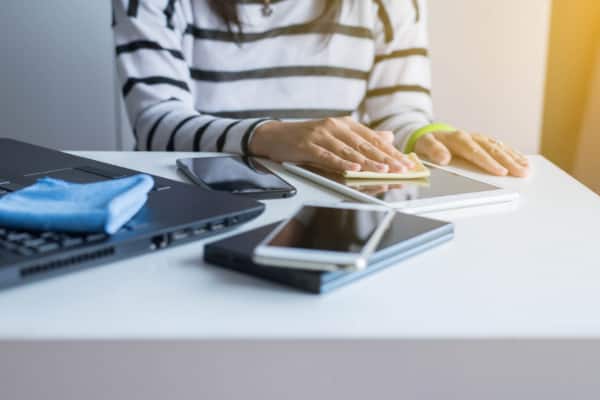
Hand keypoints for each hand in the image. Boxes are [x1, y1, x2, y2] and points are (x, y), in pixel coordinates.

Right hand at [250, 117, 414, 172]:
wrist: (275, 136)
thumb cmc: (307, 138)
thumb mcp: (336, 135)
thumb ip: (362, 137)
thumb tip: (388, 136)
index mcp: (345, 124)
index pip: (373, 139)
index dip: (391, 151)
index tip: (407, 162)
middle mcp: (336, 126)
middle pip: (365, 145)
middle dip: (386, 158)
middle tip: (402, 169)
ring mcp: (321, 135)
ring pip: (349, 151)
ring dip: (368, 162)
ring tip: (384, 170)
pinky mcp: (307, 145)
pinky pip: (327, 156)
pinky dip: (341, 163)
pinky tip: (354, 170)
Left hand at [415, 131, 529, 176]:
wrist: (430, 136)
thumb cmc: (428, 143)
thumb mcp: (424, 145)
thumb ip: (433, 151)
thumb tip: (444, 158)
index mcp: (457, 138)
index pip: (475, 151)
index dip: (488, 162)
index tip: (500, 172)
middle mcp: (471, 137)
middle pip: (492, 149)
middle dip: (508, 161)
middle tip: (521, 173)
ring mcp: (479, 139)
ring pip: (499, 147)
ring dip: (514, 158)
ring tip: (526, 169)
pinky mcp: (484, 142)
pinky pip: (501, 147)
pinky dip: (513, 154)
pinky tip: (523, 161)